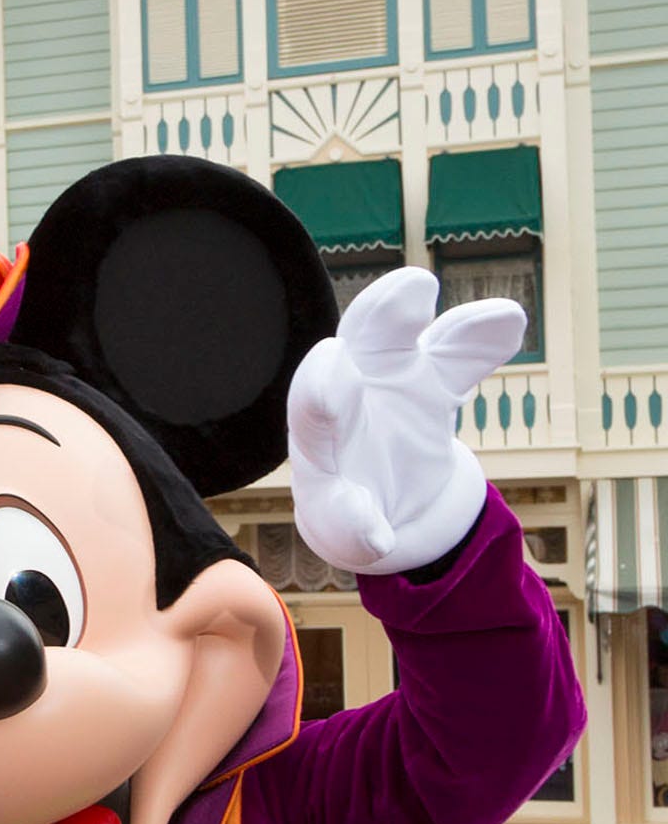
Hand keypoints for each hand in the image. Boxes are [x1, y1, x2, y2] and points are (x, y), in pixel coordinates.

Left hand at [288, 265, 520, 575]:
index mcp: (321, 435)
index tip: (335, 356)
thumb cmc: (351, 512)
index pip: (313, 406)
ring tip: (433, 287)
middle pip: (359, 345)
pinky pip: (459, 356)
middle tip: (410, 290)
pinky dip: (481, 338)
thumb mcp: (347, 530)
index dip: (323, 385)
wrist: (384, 504)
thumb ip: (355, 528)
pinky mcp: (434, 382)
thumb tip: (375, 536)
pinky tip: (509, 320)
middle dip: (378, 316)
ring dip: (419, 311)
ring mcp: (393, 380)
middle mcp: (352, 392)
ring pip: (405, 336)